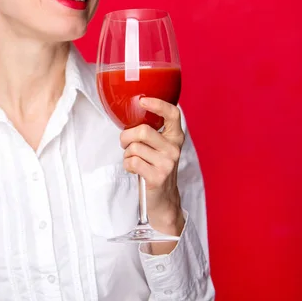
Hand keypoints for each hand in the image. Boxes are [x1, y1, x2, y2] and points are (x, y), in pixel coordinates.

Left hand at [120, 97, 185, 247]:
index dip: (158, 104)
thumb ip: (150, 132)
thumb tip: (130, 114)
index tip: (142, 100)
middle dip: (126, 137)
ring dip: (127, 154)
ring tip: (134, 161)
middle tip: (125, 144)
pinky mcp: (158, 176)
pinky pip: (131, 161)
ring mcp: (167, 163)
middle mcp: (174, 149)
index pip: (173, 114)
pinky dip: (127, 165)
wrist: (163, 200)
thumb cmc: (155, 168)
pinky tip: (135, 170)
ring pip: (134, 147)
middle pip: (143, 131)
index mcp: (175, 137)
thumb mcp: (158, 147)